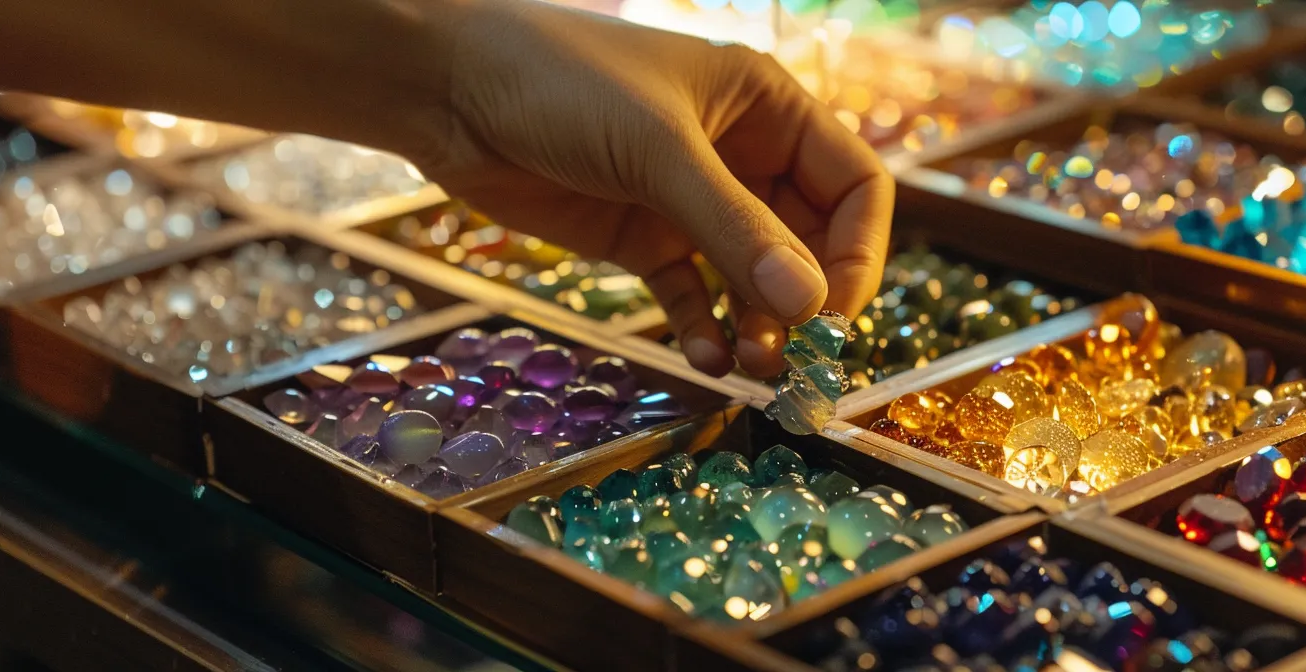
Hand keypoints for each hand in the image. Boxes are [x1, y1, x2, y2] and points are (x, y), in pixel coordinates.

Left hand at [403, 0, 893, 377]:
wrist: (446, 88)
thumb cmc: (559, 82)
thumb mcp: (657, 150)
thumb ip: (734, 230)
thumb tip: (809, 308)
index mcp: (766, 106)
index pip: (853, 186)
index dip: (859, 251)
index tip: (835, 310)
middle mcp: (741, 153)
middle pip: (810, 242)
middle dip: (808, 302)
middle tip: (797, 362)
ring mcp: (690, 200)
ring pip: (754, 278)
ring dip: (761, 326)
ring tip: (752, 369)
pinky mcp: (642, 238)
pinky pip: (694, 296)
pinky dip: (705, 330)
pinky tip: (707, 361)